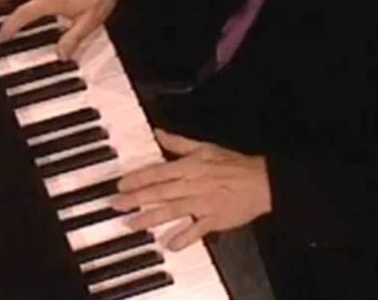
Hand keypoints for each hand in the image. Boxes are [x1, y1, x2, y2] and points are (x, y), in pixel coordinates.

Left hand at [112, 129, 271, 250]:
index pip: (158, 172)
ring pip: (172, 211)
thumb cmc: (233, 164)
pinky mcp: (214, 219)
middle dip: (136, 199)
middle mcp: (193, 185)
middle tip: (117, 205)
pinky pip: (196, 230)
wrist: (261, 181)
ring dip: (151, 218)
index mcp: (190, 167)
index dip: (138, 178)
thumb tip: (158, 133)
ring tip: (133, 225)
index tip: (121, 184)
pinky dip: (184, 237)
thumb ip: (178, 142)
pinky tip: (169, 245)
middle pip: (160, 192)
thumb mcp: (205, 147)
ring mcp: (203, 204)